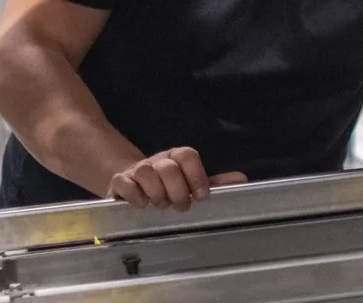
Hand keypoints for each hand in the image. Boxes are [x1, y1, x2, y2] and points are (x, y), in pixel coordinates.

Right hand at [106, 147, 245, 209]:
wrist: (133, 181)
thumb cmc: (168, 185)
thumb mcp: (191, 182)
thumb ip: (214, 182)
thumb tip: (242, 179)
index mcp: (176, 157)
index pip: (188, 155)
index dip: (196, 176)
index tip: (202, 196)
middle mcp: (158, 160)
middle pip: (169, 168)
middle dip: (177, 191)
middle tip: (180, 206)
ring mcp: (137, 169)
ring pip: (146, 173)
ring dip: (157, 194)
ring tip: (161, 205)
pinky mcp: (120, 181)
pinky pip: (125, 183)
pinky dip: (135, 196)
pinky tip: (142, 204)